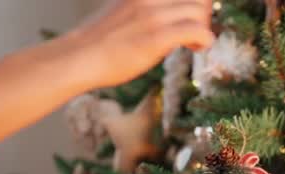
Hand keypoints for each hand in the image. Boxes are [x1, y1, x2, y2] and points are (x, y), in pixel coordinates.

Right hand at [68, 0, 213, 88]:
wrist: (80, 57)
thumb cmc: (102, 40)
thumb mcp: (126, 9)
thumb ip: (148, 7)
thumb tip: (172, 14)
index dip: (195, 2)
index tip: (191, 15)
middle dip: (203, 14)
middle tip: (194, 31)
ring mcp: (154, 15)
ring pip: (200, 12)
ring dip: (204, 28)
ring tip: (193, 43)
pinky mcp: (157, 36)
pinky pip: (198, 31)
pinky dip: (205, 41)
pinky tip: (195, 49)